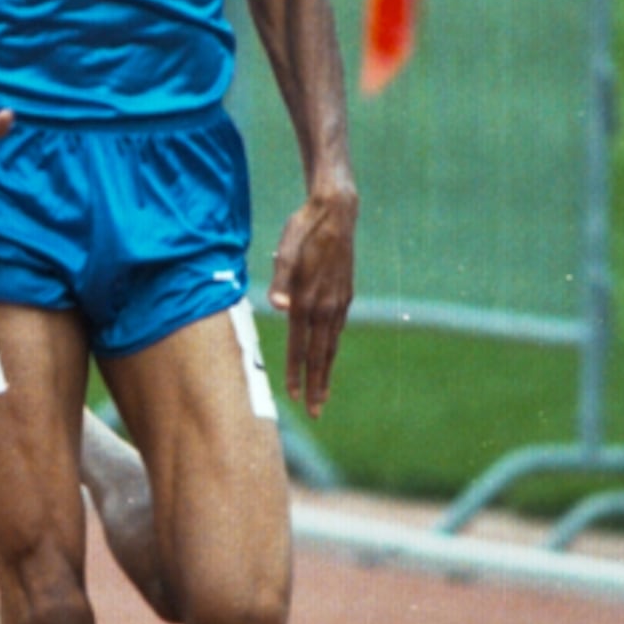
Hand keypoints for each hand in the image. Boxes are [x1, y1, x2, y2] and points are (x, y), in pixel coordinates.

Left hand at [268, 187, 356, 415]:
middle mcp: (326, 306)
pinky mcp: (345, 294)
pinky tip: (328, 355)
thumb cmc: (302, 229)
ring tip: (324, 394)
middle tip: (316, 412)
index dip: (297, 374)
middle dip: (317, 385)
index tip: (294, 398)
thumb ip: (280, 282)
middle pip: (321, 355)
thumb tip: (278, 309)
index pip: (300, 347)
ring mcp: (339, 301)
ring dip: (327, 372)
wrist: (336, 211)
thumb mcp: (285, 251)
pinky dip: (332, 349)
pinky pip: (337, 330)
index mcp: (308, 300)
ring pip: (332, 345)